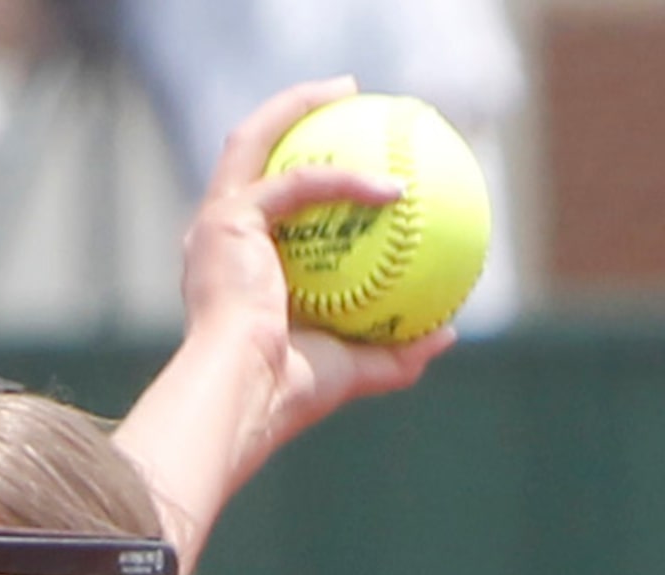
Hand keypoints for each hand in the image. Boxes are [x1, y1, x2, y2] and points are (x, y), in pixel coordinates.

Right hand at [181, 78, 457, 462]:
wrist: (247, 395)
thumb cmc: (290, 392)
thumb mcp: (353, 369)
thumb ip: (397, 350)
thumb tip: (447, 332)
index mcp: (235, 267)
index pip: (266, 204)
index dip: (301, 170)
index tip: (345, 156)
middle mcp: (217, 237)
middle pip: (249, 152)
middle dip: (289, 114)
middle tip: (343, 100)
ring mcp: (216, 224)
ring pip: (254, 140)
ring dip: (297, 105)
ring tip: (346, 89)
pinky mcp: (228, 220)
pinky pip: (297, 183)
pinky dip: (344, 179)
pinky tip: (390, 186)